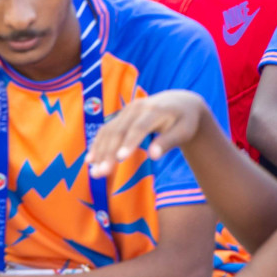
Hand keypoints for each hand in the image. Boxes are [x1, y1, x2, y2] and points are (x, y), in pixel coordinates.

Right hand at [88, 89, 210, 177]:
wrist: (180, 102)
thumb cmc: (185, 120)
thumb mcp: (183, 131)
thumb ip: (168, 142)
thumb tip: (154, 156)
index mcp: (155, 110)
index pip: (139, 128)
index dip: (129, 143)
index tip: (119, 159)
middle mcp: (137, 107)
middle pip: (120, 131)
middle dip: (108, 152)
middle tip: (100, 173)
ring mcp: (127, 110)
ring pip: (109, 131)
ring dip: (99, 151)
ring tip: (94, 172)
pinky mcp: (122, 115)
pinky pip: (106, 129)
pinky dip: (98, 144)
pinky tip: (90, 160)